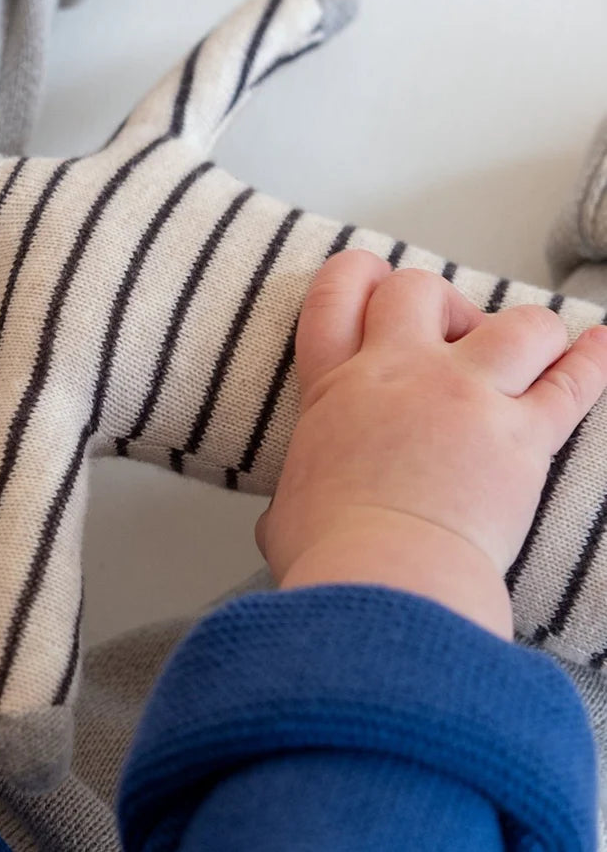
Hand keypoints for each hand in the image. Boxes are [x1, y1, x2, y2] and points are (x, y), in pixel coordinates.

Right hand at [256, 250, 606, 636]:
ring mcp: (466, 397)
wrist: (383, 581)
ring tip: (525, 354)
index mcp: (335, 386)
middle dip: (438, 303)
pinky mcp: (523, 436)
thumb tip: (281, 522)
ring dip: (526, 335)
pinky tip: (601, 346)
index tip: (372, 284)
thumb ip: (291, 498)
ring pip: (518, 325)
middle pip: (422, 288)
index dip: (356, 276)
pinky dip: (593, 362)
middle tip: (445, 336)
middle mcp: (401, 374)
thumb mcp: (285, 511)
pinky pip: (573, 382)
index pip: (337, 294)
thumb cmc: (328, 553)